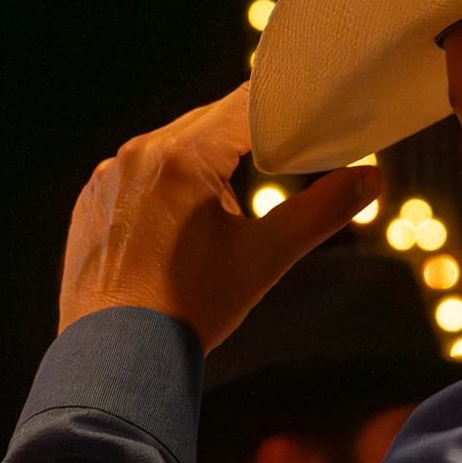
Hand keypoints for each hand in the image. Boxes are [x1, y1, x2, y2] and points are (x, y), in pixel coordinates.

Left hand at [59, 85, 381, 351]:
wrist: (118, 355)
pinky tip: (176, 225)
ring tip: (222, 209)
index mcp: (185, 156)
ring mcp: (109, 176)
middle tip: (277, 156)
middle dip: (242, 138)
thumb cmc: (194, 306)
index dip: (279, 108)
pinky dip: (161, 186)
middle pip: (206, 124)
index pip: (244, 107)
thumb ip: (322, 211)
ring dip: (200, 163)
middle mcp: (140, 153)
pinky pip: (135, 175)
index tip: (305, 112)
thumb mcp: (266, 256)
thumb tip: (371, 179)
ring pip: (168, 148)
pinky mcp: (90, 201)